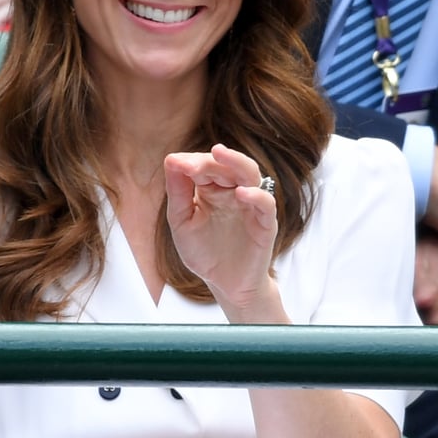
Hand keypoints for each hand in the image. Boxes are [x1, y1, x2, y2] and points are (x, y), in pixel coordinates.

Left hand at [164, 143, 278, 314]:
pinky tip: (240, 193)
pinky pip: (265, 203)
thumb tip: (171, 160)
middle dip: (208, 161)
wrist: (226, 284)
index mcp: (211, 188)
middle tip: (191, 163)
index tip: (174, 163)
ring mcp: (250, 205)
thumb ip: (178, 193)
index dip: (191, 162)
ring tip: (219, 153)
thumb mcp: (182, 222)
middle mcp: (232, 192)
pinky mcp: (265, 223)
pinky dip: (255, 195)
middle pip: (226, 165)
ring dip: (236, 161)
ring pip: (250, 174)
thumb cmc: (204, 252)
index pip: (204, 165)